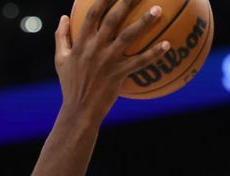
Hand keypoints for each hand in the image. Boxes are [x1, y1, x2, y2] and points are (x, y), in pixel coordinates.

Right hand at [54, 0, 170, 123]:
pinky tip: (168, 45)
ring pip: (128, 37)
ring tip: (158, 9)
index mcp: (81, 43)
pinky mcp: (118, 74)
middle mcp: (95, 49)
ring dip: (144, 22)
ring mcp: (108, 61)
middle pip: (112, 19)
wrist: (79, 111)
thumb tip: (63, 17)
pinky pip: (139, 62)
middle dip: (125, 1)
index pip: (92, 14)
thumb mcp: (61, 60)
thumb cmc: (71, 85)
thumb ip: (62, 37)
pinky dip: (154, 54)